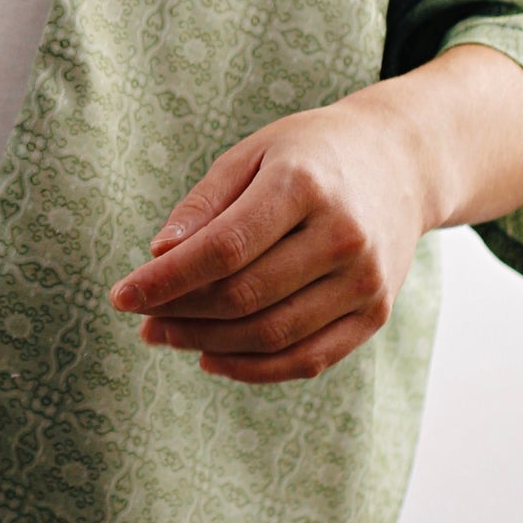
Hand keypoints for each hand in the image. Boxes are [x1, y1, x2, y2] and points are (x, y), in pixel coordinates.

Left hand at [110, 46, 522, 384]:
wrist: (400, 164)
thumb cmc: (310, 154)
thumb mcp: (252, 153)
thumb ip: (204, 204)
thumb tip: (158, 256)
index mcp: (304, 185)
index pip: (223, 248)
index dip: (166, 280)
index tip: (122, 295)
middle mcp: (341, 236)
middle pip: (245, 296)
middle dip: (181, 315)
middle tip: (142, 318)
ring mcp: (365, 280)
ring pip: (273, 335)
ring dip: (207, 344)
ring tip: (165, 335)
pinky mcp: (375, 314)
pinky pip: (308, 358)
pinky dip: (254, 369)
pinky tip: (210, 358)